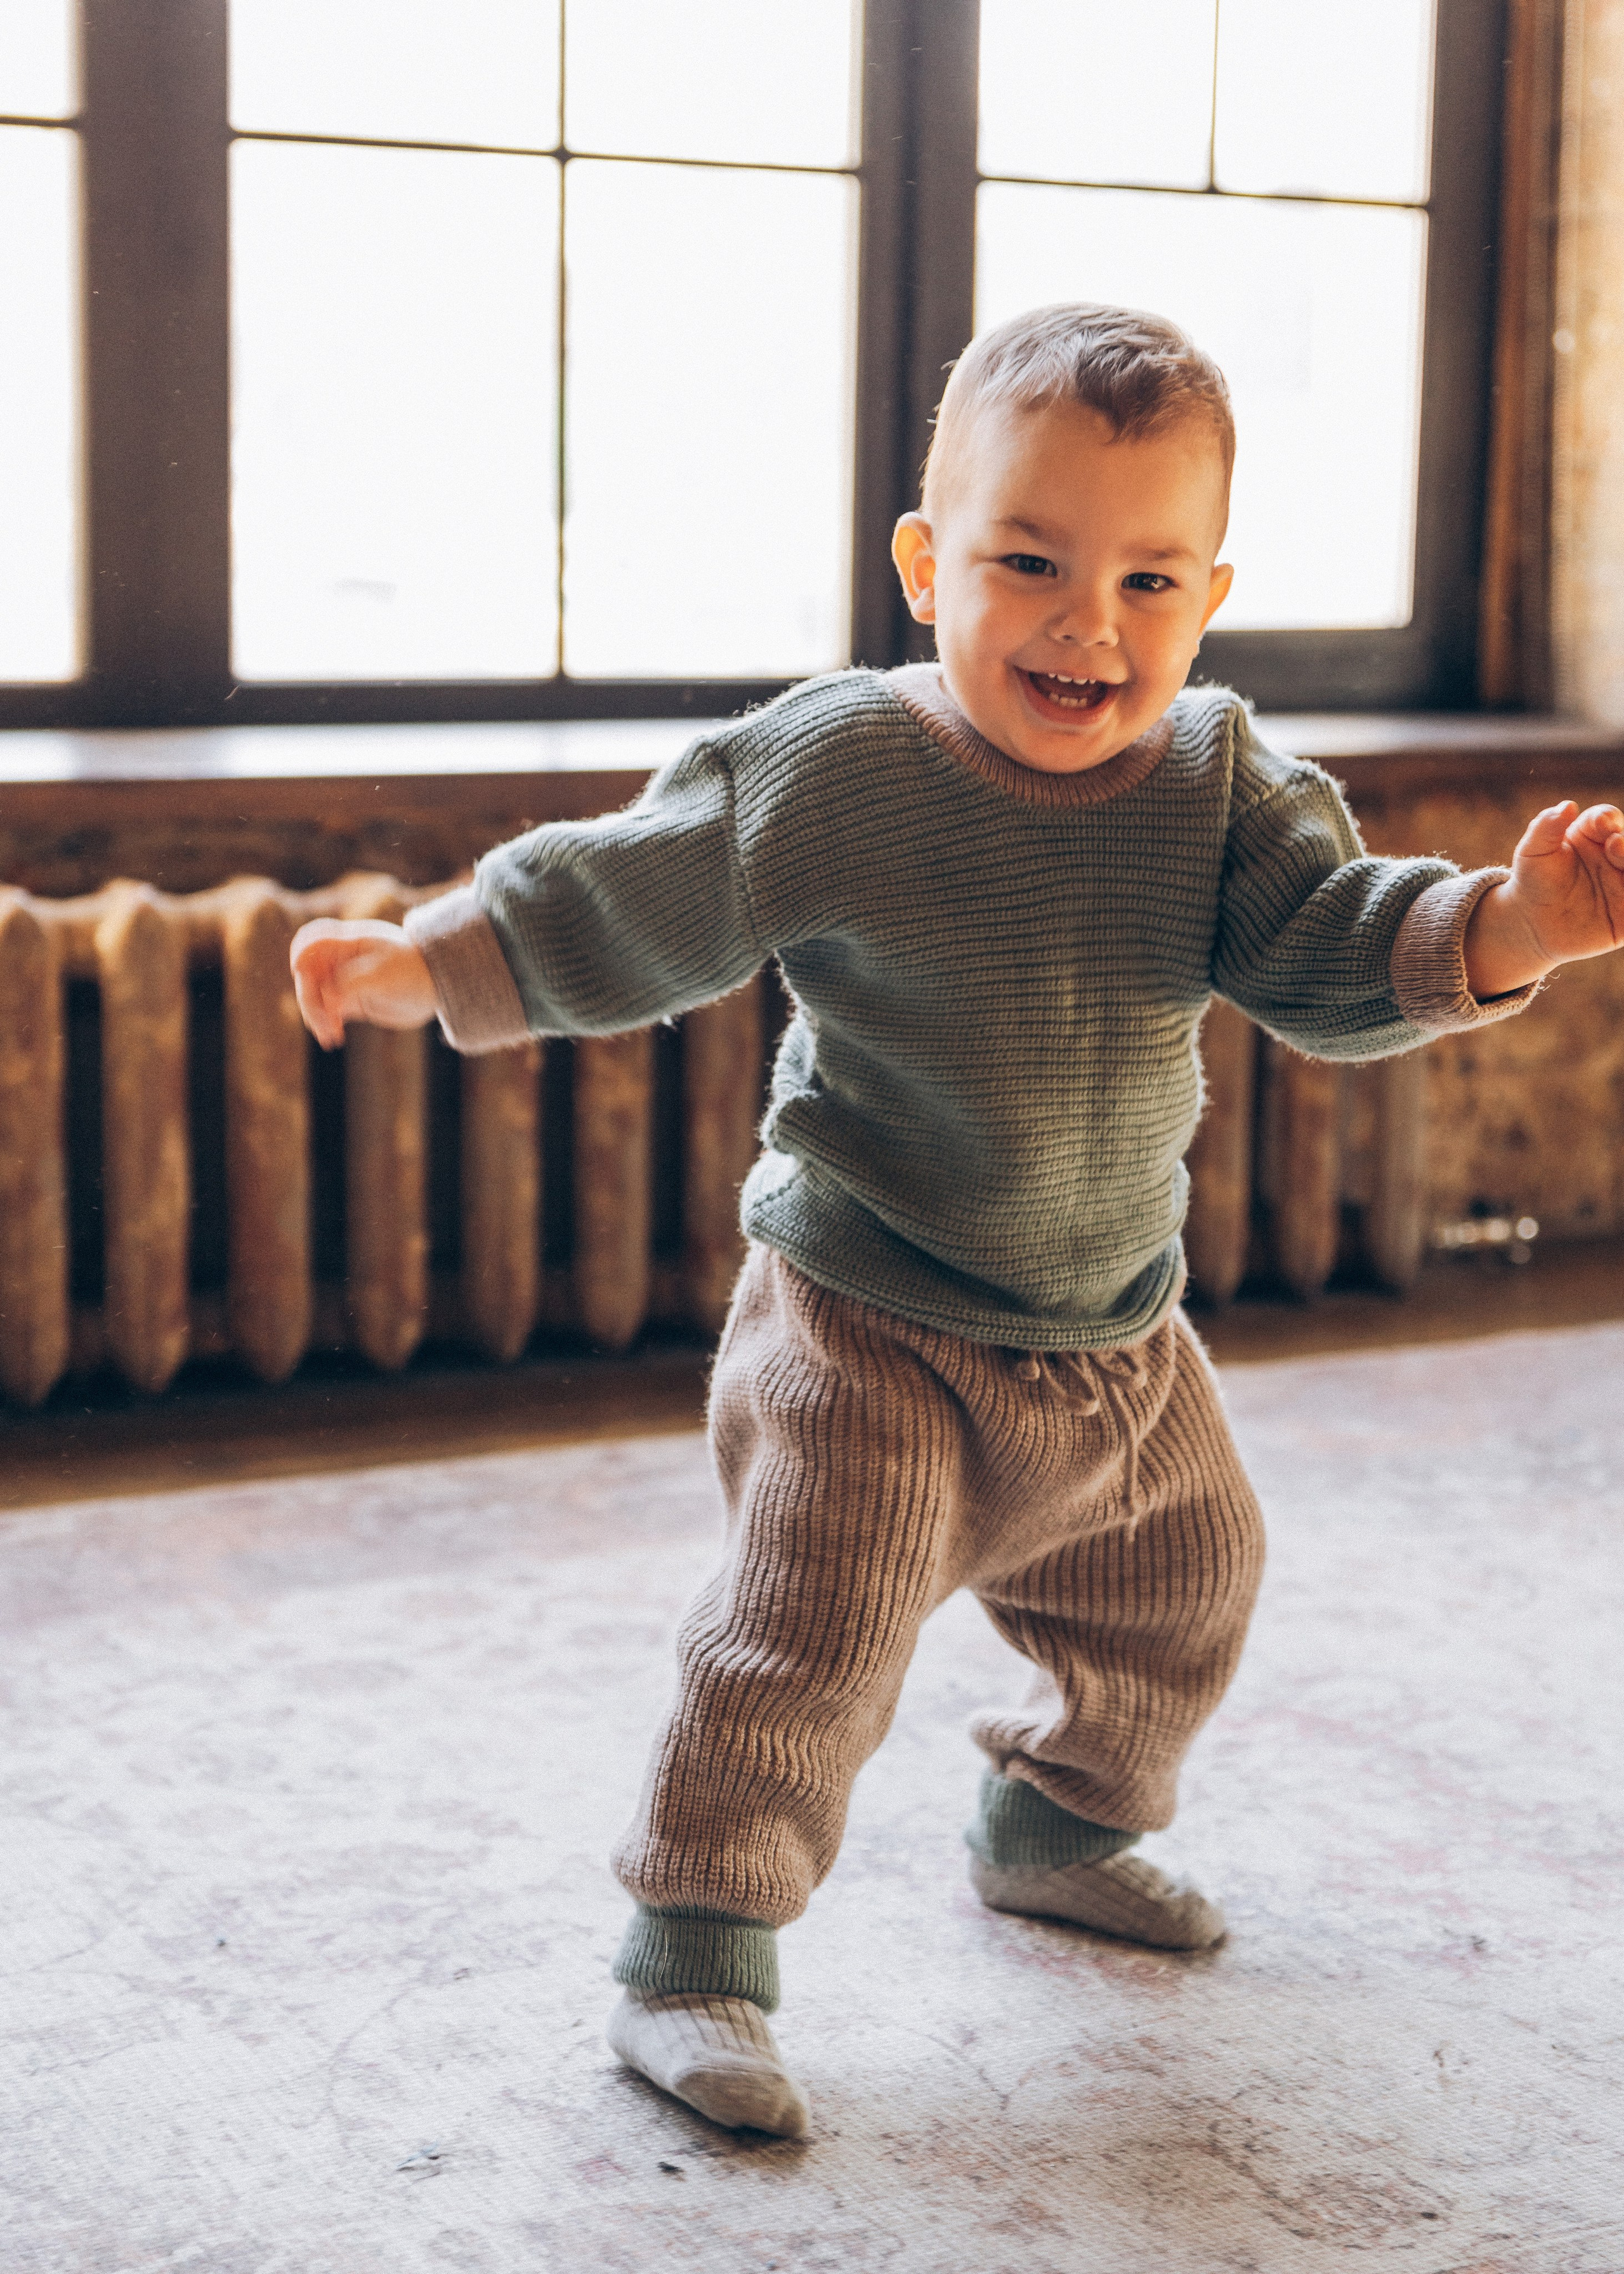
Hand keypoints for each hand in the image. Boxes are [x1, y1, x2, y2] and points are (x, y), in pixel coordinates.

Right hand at [289, 918, 437, 1048]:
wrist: (436, 986)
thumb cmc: (414, 970)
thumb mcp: (383, 974)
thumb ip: (353, 984)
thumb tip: (328, 1000)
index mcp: (349, 941)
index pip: (312, 940)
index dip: (300, 953)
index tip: (299, 972)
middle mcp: (342, 960)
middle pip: (308, 973)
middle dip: (309, 996)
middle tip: (321, 1020)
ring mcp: (344, 981)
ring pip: (315, 996)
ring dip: (316, 1015)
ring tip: (329, 1035)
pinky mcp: (350, 1001)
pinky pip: (328, 1012)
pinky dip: (326, 1024)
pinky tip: (333, 1038)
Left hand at [1463, 801, 1623, 998]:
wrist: (1529, 921)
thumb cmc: (1532, 880)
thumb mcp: (1532, 852)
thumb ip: (1546, 827)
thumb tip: (1568, 806)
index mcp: (1594, 835)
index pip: (1607, 819)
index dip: (1607, 819)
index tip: (1601, 824)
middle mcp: (1614, 856)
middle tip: (1615, 844)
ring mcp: (1622, 885)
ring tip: (1621, 862)